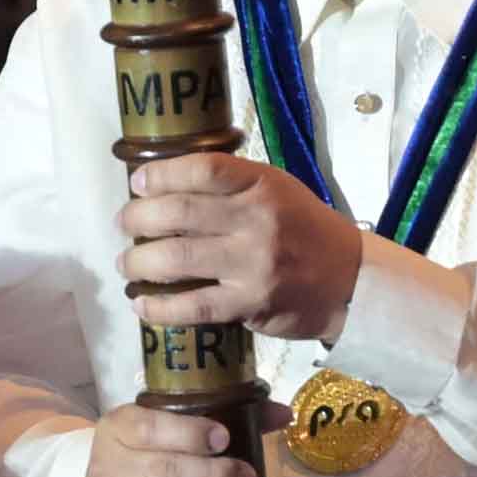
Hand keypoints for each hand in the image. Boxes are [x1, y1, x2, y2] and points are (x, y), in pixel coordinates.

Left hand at [117, 154, 362, 342]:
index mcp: (262, 185)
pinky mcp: (251, 304)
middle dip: (138, 219)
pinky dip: (160, 307)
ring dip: (139, 263)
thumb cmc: (305, 231)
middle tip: (124, 225)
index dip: (161, 174)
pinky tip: (142, 305)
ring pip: (177, 259)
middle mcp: (256, 220)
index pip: (203, 169)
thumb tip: (164, 187)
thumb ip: (231, 186)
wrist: (351, 281)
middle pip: (179, 213)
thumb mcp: (278, 191)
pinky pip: (193, 306)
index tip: (138, 183)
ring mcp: (253, 264)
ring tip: (127, 265)